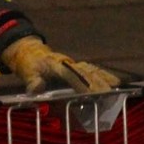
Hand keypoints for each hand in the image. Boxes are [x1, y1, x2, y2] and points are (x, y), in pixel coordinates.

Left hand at [1, 36, 118, 94]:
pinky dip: (104, 75)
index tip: (89, 92)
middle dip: (97, 82)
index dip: (80, 83)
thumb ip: (32, 81)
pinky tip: (114, 81)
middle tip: (108, 93)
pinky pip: (92, 70)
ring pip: (92, 70)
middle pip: (85, 72)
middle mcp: (67, 62)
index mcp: (55, 64)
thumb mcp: (26, 73)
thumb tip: (36, 89)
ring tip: (117, 85)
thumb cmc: (29, 64)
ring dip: (104, 77)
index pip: (70, 74)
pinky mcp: (76, 66)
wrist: (30, 51)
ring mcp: (73, 64)